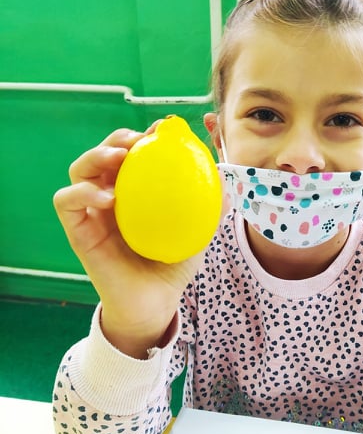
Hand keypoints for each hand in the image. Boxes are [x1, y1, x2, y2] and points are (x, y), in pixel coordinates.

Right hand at [53, 126, 201, 356]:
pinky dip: (82, 191)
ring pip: (80, 169)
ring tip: (119, 158)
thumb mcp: (197, 232)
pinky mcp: (78, 230)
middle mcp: (111, 195)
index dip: (145, 136)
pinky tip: (107, 197)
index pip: (134, 153)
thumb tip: (226, 177)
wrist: (154, 304)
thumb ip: (210, 206)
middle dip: (118, 138)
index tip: (164, 130)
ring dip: (96, 155)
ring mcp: (92, 212)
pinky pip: (66, 201)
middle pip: (103, 153)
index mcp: (136, 191)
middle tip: (138, 141)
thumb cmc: (172, 266)